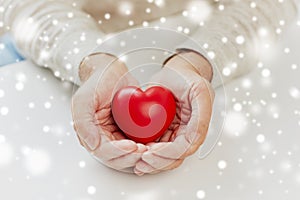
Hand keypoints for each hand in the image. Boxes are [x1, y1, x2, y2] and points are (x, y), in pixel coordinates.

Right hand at [72, 53, 146, 171]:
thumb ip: (83, 122)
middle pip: (116, 158)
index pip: (103, 151)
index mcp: (91, 133)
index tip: (132, 146)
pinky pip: (137, 143)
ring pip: (127, 154)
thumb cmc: (97, 83)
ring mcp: (117, 134)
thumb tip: (92, 145)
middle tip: (144, 150)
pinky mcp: (130, 130)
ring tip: (150, 149)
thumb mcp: (83, 99)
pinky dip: (145, 147)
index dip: (118, 152)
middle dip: (130, 157)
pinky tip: (154, 143)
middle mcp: (104, 137)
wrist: (112, 72)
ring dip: (138, 155)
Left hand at [134, 50, 214, 174]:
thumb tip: (196, 136)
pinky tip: (137, 158)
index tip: (152, 152)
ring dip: (153, 162)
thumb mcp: (198, 90)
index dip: (170, 153)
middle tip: (143, 162)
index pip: (186, 147)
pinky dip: (148, 154)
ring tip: (138, 163)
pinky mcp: (165, 130)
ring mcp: (176, 132)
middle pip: (176, 156)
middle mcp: (188, 132)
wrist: (175, 72)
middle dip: (159, 162)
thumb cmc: (186, 78)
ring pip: (166, 156)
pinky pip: (157, 147)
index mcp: (198, 125)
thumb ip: (201, 112)